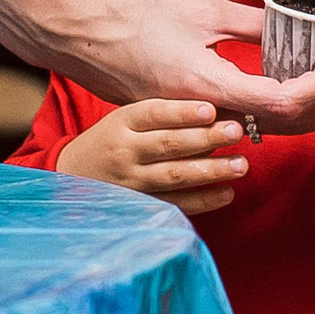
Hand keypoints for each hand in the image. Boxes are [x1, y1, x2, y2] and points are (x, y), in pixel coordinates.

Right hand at [53, 0, 314, 131]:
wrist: (76, 33)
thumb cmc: (132, 14)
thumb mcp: (200, 8)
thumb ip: (250, 20)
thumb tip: (294, 23)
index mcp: (206, 84)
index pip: (278, 103)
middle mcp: (200, 112)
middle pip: (275, 127)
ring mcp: (189, 119)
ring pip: (257, 130)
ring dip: (298, 116)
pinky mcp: (181, 117)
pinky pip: (235, 125)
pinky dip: (267, 114)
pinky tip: (287, 98)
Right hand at [56, 99, 248, 214]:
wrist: (74, 176)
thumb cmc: (111, 139)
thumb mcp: (126, 118)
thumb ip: (162, 113)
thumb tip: (216, 107)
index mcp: (122, 122)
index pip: (153, 113)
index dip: (183, 112)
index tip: (211, 108)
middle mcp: (125, 152)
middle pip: (168, 145)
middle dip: (206, 138)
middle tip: (236, 131)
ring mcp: (132, 182)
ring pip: (175, 176)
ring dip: (211, 170)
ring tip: (241, 164)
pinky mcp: (142, 205)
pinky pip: (176, 204)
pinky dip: (203, 201)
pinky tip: (227, 193)